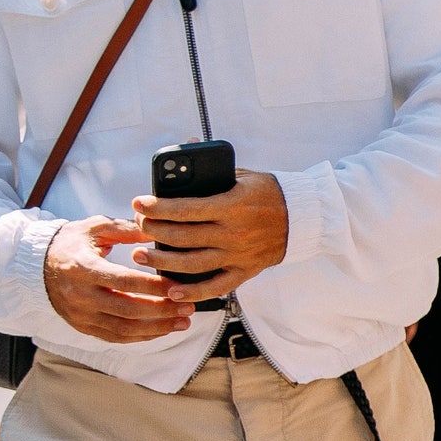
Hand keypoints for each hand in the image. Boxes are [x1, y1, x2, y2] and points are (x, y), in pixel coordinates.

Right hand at [44, 215, 194, 341]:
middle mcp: (80, 296)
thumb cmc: (71, 243)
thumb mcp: (95, 228)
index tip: (177, 286)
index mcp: (83, 267)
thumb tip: (156, 232)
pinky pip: (116, 337)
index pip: (123, 281)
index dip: (153, 287)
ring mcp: (81, 315)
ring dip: (157, 328)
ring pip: (124, 329)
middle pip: (127, 310)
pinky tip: (163, 329)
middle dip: (162, 310)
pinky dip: (142, 336)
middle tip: (189, 307)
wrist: (39, 266)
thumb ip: (125, 230)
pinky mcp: (84, 327)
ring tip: (183, 322)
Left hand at [130, 169, 288, 301]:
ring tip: (142, 256)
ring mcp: (238, 255)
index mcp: (231, 205)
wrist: (302, 218)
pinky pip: (216, 287)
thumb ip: (212, 169)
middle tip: (138, 226)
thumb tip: (186, 148)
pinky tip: (172, 292)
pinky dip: (193, 292)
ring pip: (192, 264)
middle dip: (153, 231)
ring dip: (162, 262)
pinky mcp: (244, 271)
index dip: (157, 208)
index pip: (185, 209)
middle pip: (182, 237)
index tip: (138, 204)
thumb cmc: (269, 192)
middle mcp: (233, 233)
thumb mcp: (242, 174)